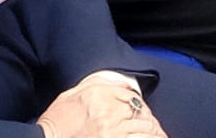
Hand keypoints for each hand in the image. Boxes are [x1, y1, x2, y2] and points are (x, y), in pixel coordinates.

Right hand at [38, 79, 166, 137]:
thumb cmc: (55, 124)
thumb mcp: (69, 96)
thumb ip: (93, 86)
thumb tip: (118, 83)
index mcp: (97, 94)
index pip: (129, 95)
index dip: (140, 105)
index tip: (144, 112)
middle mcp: (108, 110)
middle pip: (140, 112)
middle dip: (150, 121)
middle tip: (155, 128)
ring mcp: (113, 131)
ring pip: (144, 129)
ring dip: (154, 133)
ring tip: (160, 136)